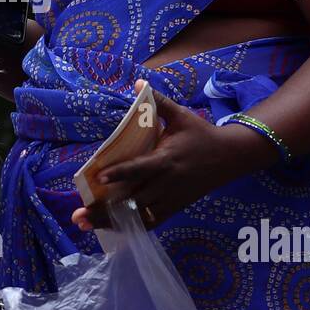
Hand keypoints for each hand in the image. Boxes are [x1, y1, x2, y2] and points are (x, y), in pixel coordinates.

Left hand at [70, 82, 277, 231]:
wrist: (230, 157)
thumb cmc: (200, 134)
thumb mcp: (180, 114)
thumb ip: (157, 100)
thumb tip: (137, 82)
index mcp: (166, 159)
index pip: (140, 168)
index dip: (120, 174)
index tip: (98, 178)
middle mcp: (167, 183)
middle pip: (133, 200)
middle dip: (105, 209)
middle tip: (79, 214)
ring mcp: (171, 199)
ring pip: (139, 216)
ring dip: (113, 222)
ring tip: (87, 224)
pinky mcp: (175, 208)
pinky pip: (150, 222)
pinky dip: (129, 226)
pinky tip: (110, 227)